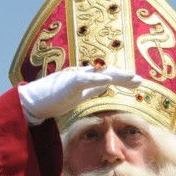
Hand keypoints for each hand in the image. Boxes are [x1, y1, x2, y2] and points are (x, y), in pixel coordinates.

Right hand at [16, 66, 141, 123]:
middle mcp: (83, 74)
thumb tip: (106, 84)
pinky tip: (109, 80)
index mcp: (86, 78)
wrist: (35, 103)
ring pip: (100, 73)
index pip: (108, 76)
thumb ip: (92, 89)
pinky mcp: (68, 83)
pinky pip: (85, 79)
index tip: (137, 83)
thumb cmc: (54, 99)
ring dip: (117, 75)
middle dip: (124, 76)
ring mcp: (76, 77)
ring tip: (131, 77)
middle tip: (140, 81)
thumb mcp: (79, 95)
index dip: (123, 78)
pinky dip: (97, 79)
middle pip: (108, 72)